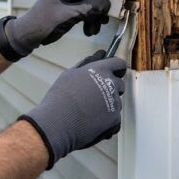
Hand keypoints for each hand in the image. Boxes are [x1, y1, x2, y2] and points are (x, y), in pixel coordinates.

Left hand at [5, 0, 109, 56]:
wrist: (27, 35)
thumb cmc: (43, 23)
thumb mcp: (67, 16)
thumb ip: (88, 8)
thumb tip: (107, 4)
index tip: (106, 11)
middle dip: (99, 7)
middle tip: (102, 21)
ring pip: (90, 2)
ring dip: (94, 15)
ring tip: (94, 30)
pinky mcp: (68, 6)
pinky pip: (85, 9)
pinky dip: (89, 19)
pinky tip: (89, 30)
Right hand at [19, 50, 126, 168]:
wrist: (59, 122)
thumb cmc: (61, 97)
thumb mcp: (70, 74)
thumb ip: (86, 64)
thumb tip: (97, 56)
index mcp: (101, 70)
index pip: (119, 64)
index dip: (117, 69)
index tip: (114, 73)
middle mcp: (111, 84)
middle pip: (120, 84)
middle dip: (111, 88)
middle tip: (95, 96)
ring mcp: (115, 101)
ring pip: (116, 101)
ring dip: (108, 104)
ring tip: (90, 110)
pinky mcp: (115, 117)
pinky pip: (115, 117)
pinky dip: (107, 119)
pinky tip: (93, 121)